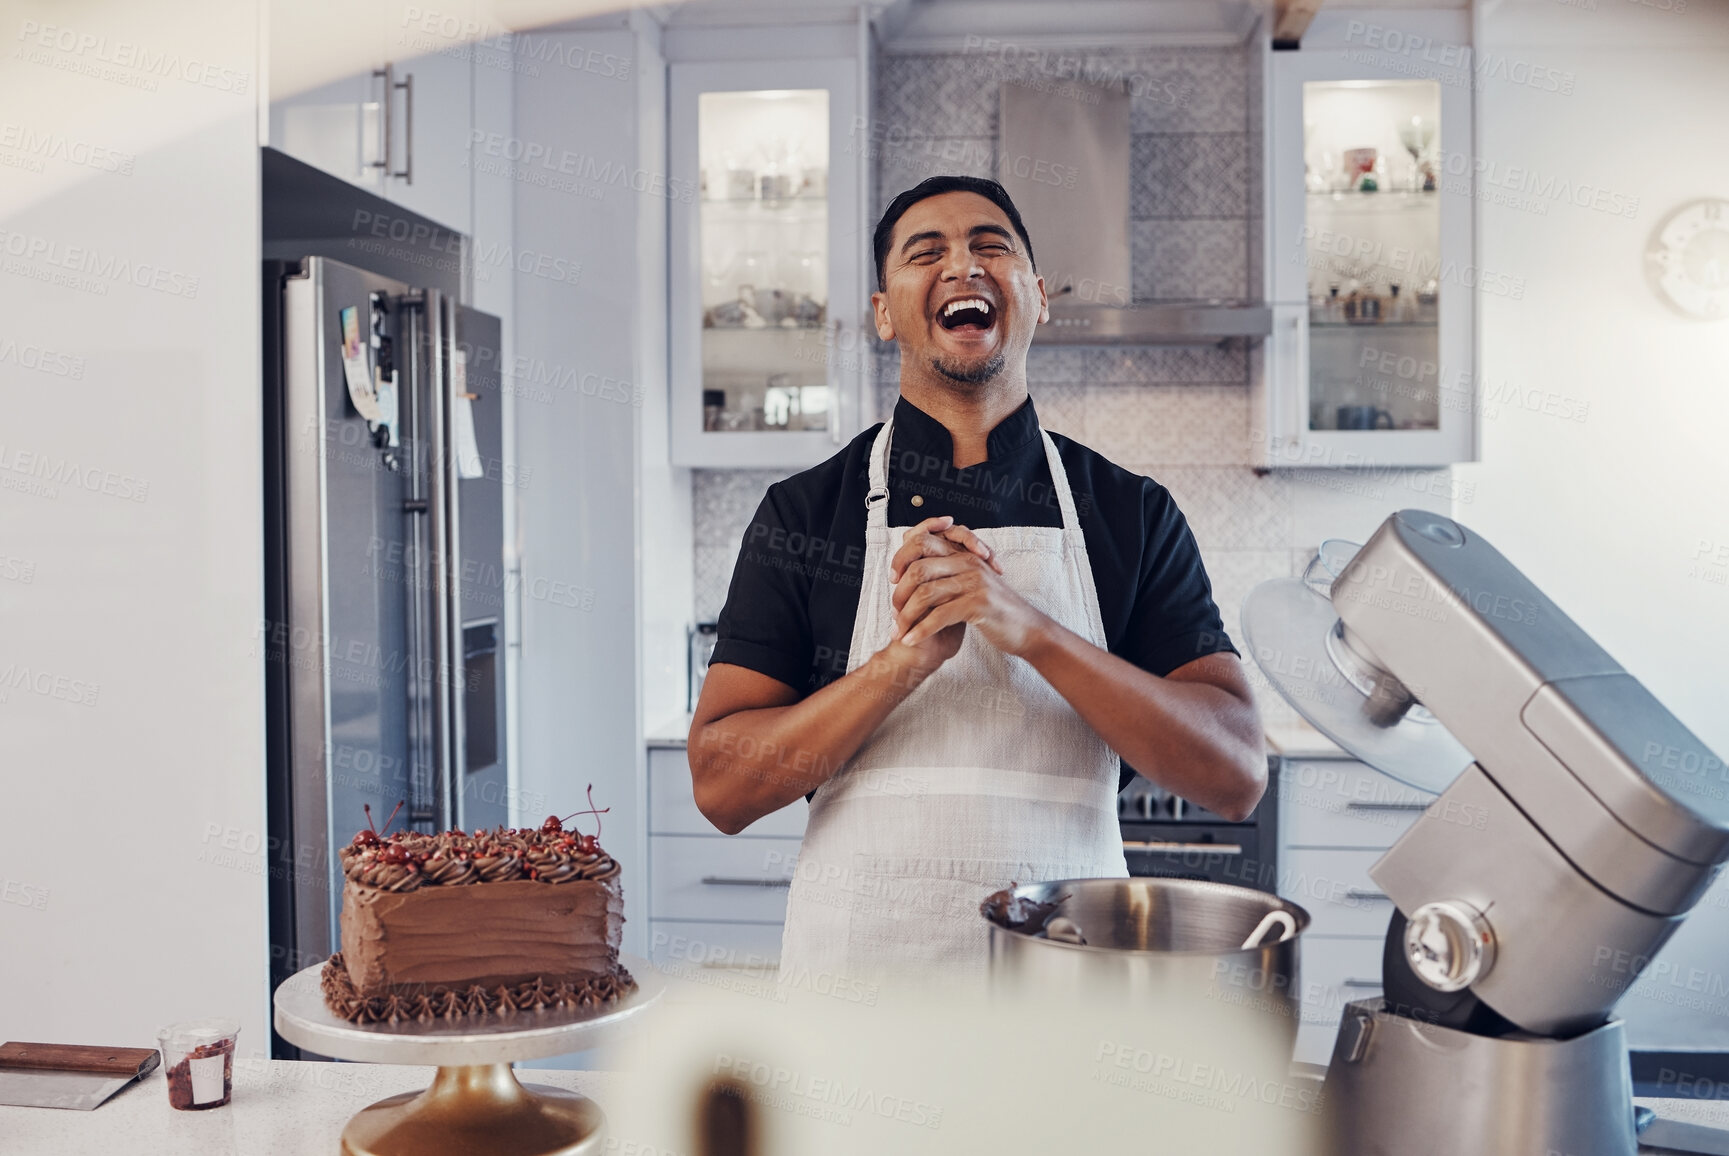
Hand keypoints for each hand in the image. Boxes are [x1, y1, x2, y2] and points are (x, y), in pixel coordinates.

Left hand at [891, 524, 1050, 658]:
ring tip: (898, 632)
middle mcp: (968, 563)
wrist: (1027, 629)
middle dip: (900, 593)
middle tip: (893, 613)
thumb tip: (912, 576)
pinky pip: (940, 615)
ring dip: (907, 616)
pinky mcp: (979, 603)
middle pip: (919, 568)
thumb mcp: (971, 586)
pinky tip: (911, 641)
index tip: (892, 581)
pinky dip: (921, 630)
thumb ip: (948, 575)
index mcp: (964, 554)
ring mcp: (975, 582)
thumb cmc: (995, 611)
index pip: (922, 542)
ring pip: (926, 593)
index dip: (901, 560)